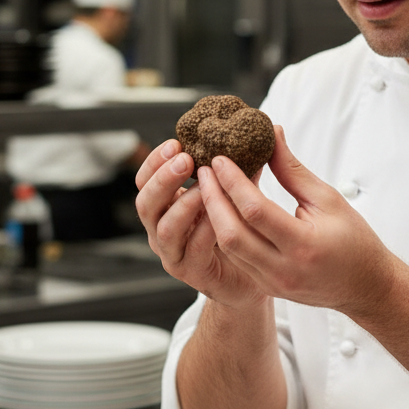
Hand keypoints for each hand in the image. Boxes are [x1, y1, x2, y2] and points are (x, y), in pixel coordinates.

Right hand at [134, 138, 267, 307]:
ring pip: (164, 229)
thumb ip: (238, 170)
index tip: (176, 143)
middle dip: (162, 180)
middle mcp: (160, 228)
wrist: (251, 275)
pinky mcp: (190, 272)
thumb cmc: (240, 230)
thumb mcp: (235, 193)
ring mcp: (172, 252)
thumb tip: (264, 133)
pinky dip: (205, 230)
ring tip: (203, 189)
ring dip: (182, 205)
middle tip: (184, 160)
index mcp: (164, 206)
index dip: (154, 162)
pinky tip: (220, 216)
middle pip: (144, 203)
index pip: (144, 181)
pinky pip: (193, 249)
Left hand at [196, 126, 395, 314]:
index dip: (233, 182)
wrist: (366, 288)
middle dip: (212, 199)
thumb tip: (272, 134)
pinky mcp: (266, 287)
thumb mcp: (328, 200)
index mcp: (304, 245)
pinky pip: (235, 258)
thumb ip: (293, 170)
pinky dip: (223, 231)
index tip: (220, 159)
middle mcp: (284, 268)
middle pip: (231, 233)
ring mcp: (272, 282)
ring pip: (228, 247)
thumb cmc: (354, 240)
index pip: (255, 210)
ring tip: (207, 187)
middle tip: (203, 171)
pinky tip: (218, 210)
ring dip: (212, 215)